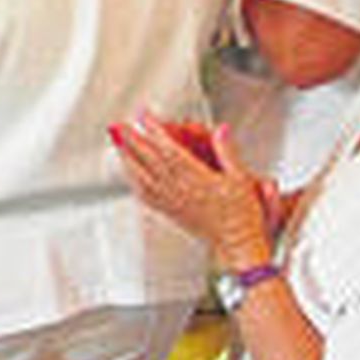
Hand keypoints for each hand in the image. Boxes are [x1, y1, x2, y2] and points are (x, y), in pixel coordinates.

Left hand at [112, 114, 273, 268]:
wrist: (238, 244)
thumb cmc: (241, 214)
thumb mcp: (241, 179)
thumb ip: (228, 152)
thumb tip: (221, 130)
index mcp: (197, 180)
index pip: (170, 150)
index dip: (155, 131)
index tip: (144, 115)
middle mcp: (180, 191)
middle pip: (150, 161)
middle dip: (133, 141)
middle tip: (119, 125)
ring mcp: (173, 203)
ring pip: (143, 178)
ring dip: (128, 159)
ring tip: (118, 144)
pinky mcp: (171, 213)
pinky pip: (146, 196)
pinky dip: (134, 182)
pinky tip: (129, 174)